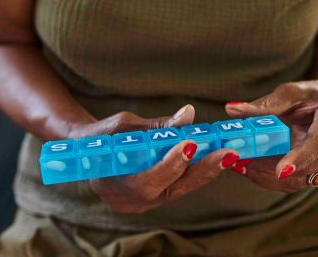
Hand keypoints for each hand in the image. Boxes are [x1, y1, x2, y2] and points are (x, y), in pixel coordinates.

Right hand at [69, 105, 239, 213]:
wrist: (87, 154)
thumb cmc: (102, 137)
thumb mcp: (123, 125)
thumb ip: (155, 126)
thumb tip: (188, 114)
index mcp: (116, 185)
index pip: (150, 179)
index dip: (172, 163)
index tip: (191, 144)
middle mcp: (133, 202)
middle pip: (174, 189)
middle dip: (202, 170)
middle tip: (228, 153)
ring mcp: (146, 204)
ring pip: (182, 189)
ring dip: (206, 171)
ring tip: (230, 153)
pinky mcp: (156, 198)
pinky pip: (180, 186)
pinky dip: (198, 172)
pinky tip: (218, 158)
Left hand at [225, 80, 317, 192]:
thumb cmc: (310, 94)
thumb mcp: (289, 92)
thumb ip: (264, 104)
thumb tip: (231, 110)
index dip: (301, 158)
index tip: (281, 171)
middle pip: (308, 168)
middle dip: (273, 170)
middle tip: (242, 164)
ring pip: (302, 180)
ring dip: (270, 177)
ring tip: (242, 166)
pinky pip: (299, 182)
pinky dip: (274, 178)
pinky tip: (254, 170)